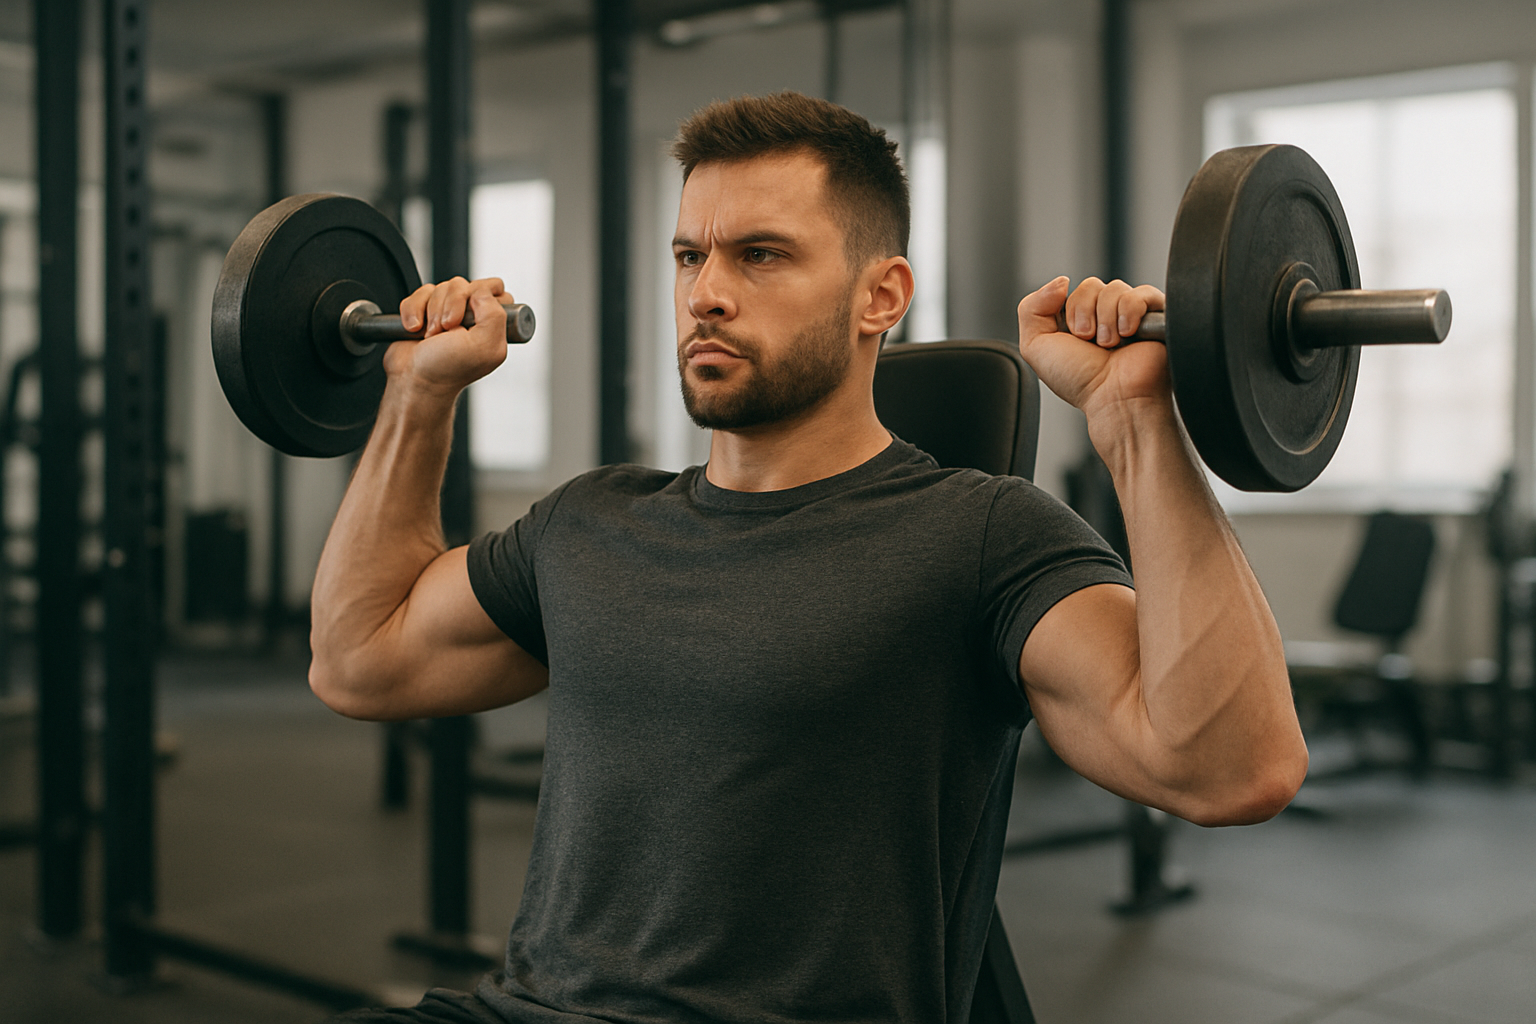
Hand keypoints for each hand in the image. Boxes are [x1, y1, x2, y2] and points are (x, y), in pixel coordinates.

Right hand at [391, 276, 509, 395]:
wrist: (414, 382)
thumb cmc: (447, 370)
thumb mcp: (484, 346)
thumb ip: (495, 313)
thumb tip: (481, 291)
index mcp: (493, 324)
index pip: (495, 289)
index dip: (479, 296)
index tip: (468, 317)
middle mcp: (472, 317)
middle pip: (463, 285)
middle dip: (451, 305)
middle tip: (448, 330)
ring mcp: (448, 312)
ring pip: (440, 287)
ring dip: (431, 312)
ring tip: (432, 336)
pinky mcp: (425, 311)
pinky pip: (419, 294)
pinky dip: (413, 311)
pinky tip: (415, 330)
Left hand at [1017, 276, 1168, 416]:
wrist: (1114, 398)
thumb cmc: (1080, 380)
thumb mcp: (1036, 346)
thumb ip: (1031, 308)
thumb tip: (1061, 280)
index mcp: (1076, 319)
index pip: (1069, 289)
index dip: (1067, 311)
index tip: (1073, 339)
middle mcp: (1103, 314)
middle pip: (1091, 285)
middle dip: (1085, 315)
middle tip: (1092, 343)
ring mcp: (1129, 313)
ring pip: (1114, 287)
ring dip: (1106, 320)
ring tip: (1111, 345)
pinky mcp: (1156, 314)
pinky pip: (1142, 292)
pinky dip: (1130, 312)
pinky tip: (1128, 335)